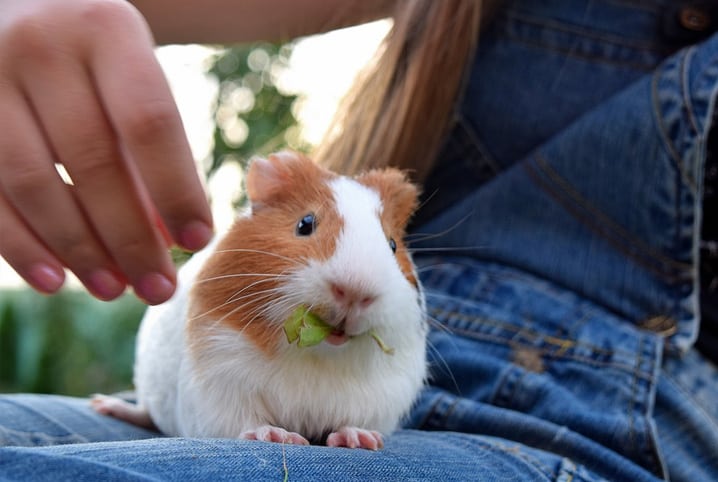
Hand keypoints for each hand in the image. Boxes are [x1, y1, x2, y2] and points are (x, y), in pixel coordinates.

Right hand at [0, 0, 212, 303]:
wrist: (18, 6)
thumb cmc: (94, 59)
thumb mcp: (130, 79)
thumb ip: (151, 151)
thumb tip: (169, 240)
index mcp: (106, 30)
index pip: (149, 123)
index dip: (176, 189)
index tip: (198, 242)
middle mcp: (42, 46)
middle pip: (93, 161)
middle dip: (130, 237)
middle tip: (160, 288)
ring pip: (32, 182)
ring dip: (77, 249)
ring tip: (113, 290)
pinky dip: (20, 244)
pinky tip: (54, 279)